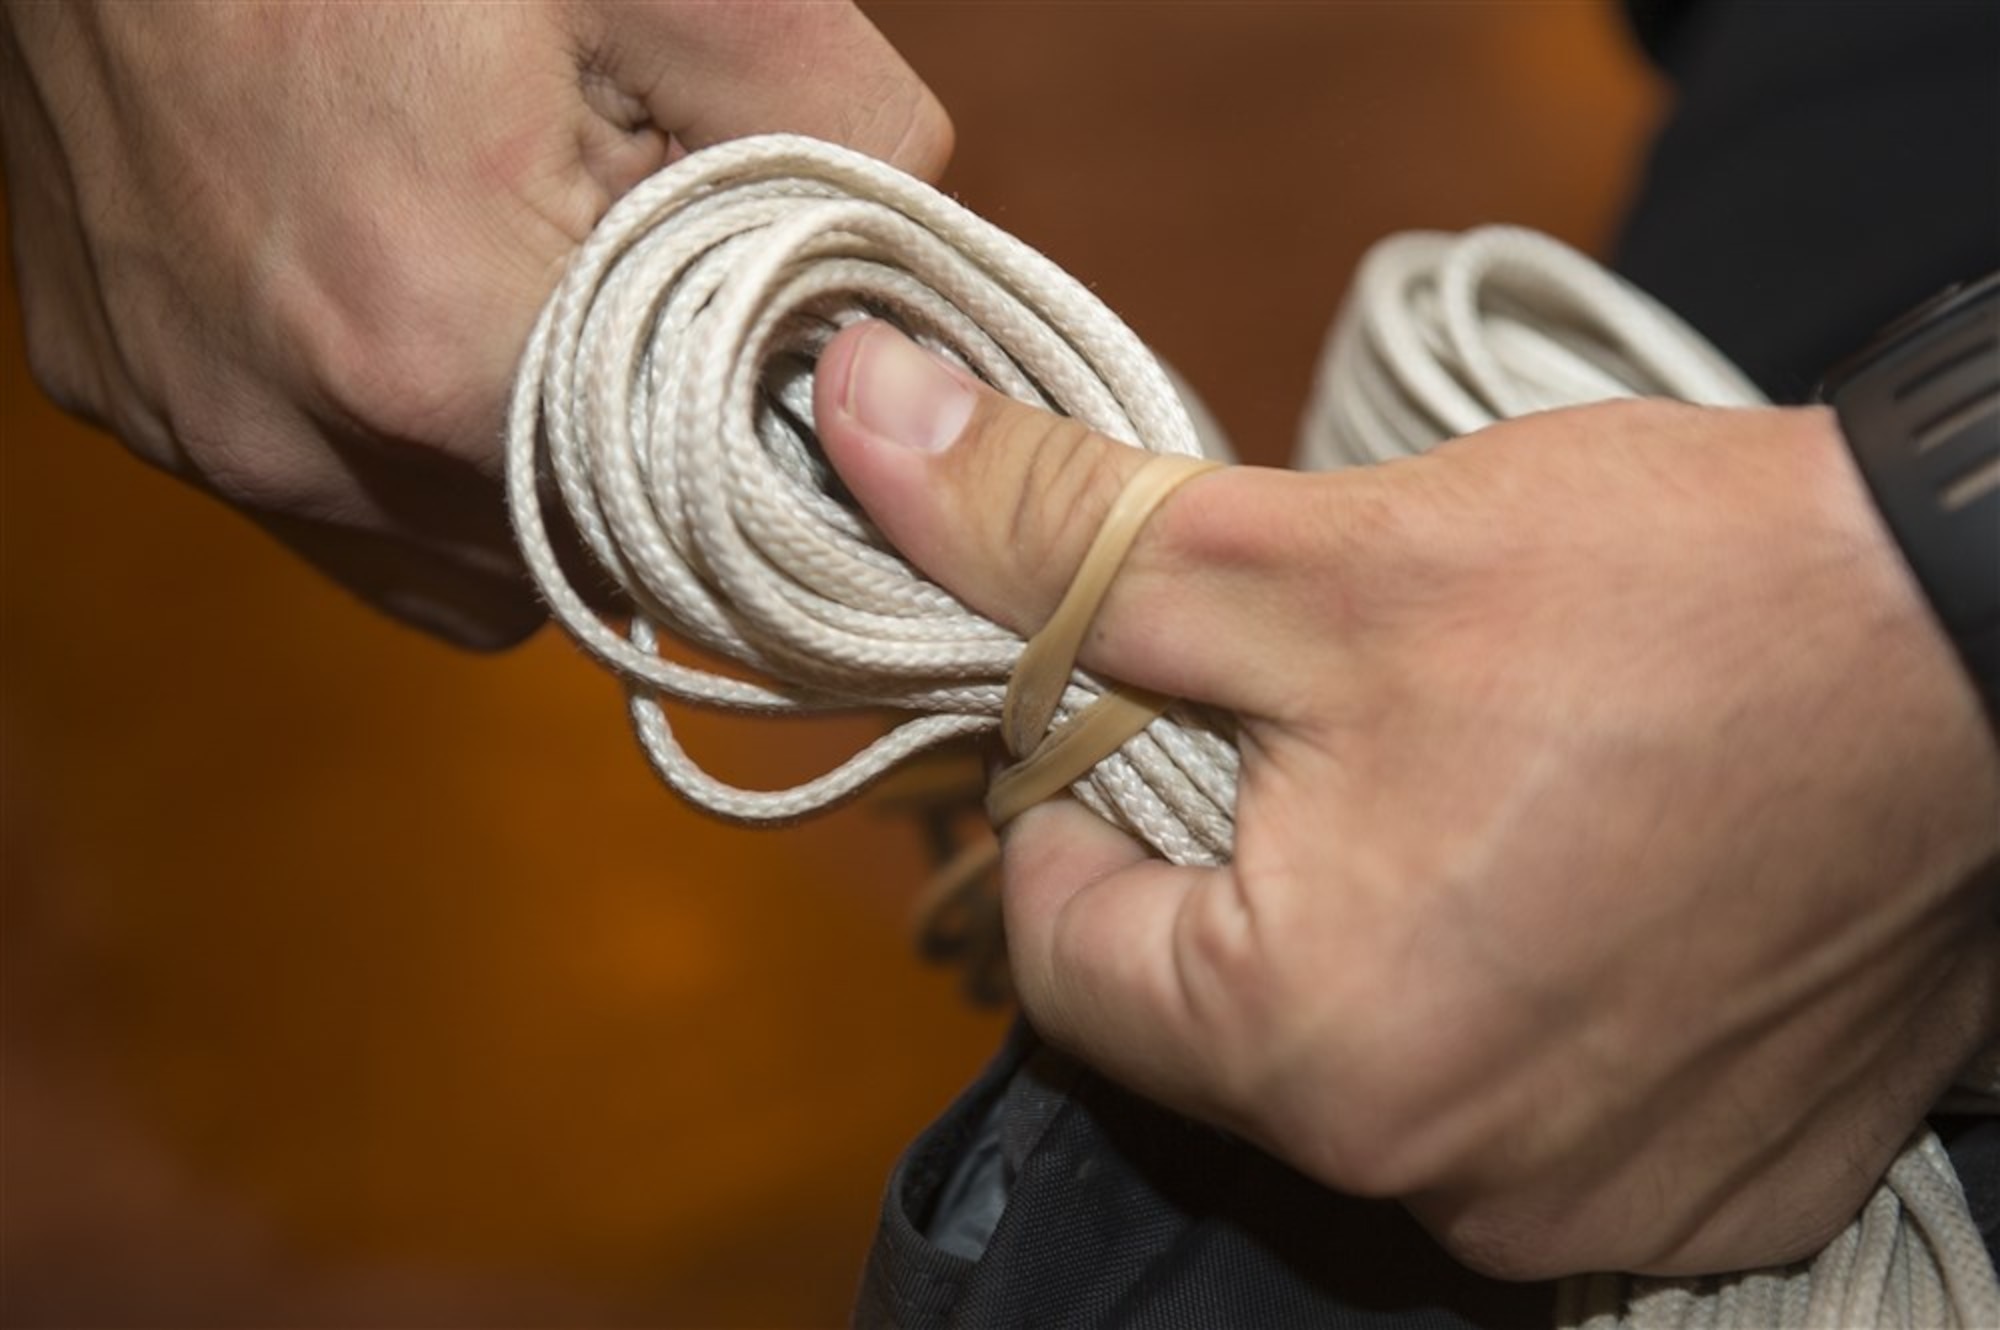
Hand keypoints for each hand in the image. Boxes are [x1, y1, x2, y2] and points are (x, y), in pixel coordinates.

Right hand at [1, 1, 949, 645]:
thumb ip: (838, 131)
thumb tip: (914, 284)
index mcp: (436, 338)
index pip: (680, 529)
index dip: (753, 462)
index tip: (778, 381)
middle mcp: (292, 429)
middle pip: (570, 559)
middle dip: (641, 464)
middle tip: (644, 308)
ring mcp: (193, 426)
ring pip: (448, 560)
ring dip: (521, 471)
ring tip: (517, 295)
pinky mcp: (121, 396)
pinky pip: (325, 504)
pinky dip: (398, 448)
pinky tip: (412, 312)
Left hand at [811, 321, 1999, 1278]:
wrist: (1988, 639)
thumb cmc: (1664, 600)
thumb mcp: (1311, 557)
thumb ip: (1059, 536)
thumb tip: (861, 426)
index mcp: (1316, 1048)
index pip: (1057, 952)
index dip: (1062, 805)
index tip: (1128, 713)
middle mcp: (1445, 1179)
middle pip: (1210, 1020)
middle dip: (1218, 872)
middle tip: (1312, 733)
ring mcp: (1589, 1204)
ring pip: (1363, 1067)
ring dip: (1366, 936)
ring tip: (1467, 796)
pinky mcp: (1706, 1191)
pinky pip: (1518, 1110)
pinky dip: (1508, 1004)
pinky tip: (1576, 888)